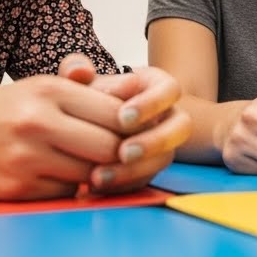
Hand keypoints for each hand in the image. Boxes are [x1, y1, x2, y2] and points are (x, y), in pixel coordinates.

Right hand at [0, 69, 124, 199]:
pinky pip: (64, 193)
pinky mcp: (14, 188)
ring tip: (92, 167)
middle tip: (123, 158)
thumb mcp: (37, 88)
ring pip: (90, 174)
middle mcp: (38, 121)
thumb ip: (84, 91)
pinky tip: (59, 177)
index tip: (135, 133)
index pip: (116, 113)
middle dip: (122, 156)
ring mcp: (25, 157)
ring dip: (96, 175)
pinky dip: (69, 189)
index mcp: (50, 90)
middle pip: (110, 147)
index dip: (133, 127)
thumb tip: (136, 93)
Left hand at [59, 57, 190, 194]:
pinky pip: (146, 179)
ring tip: (100, 176)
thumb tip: (79, 73)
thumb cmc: (88, 94)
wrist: (82, 122)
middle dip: (154, 141)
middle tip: (124, 151)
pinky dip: (123, 185)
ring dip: (137, 169)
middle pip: (181, 127)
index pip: (169, 90)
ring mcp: (162, 145)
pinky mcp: (149, 169)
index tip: (123, 116)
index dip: (150, 104)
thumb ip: (76, 70)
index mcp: (159, 87)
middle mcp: (168, 116)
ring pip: (166, 158)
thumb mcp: (83, 80)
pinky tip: (97, 186)